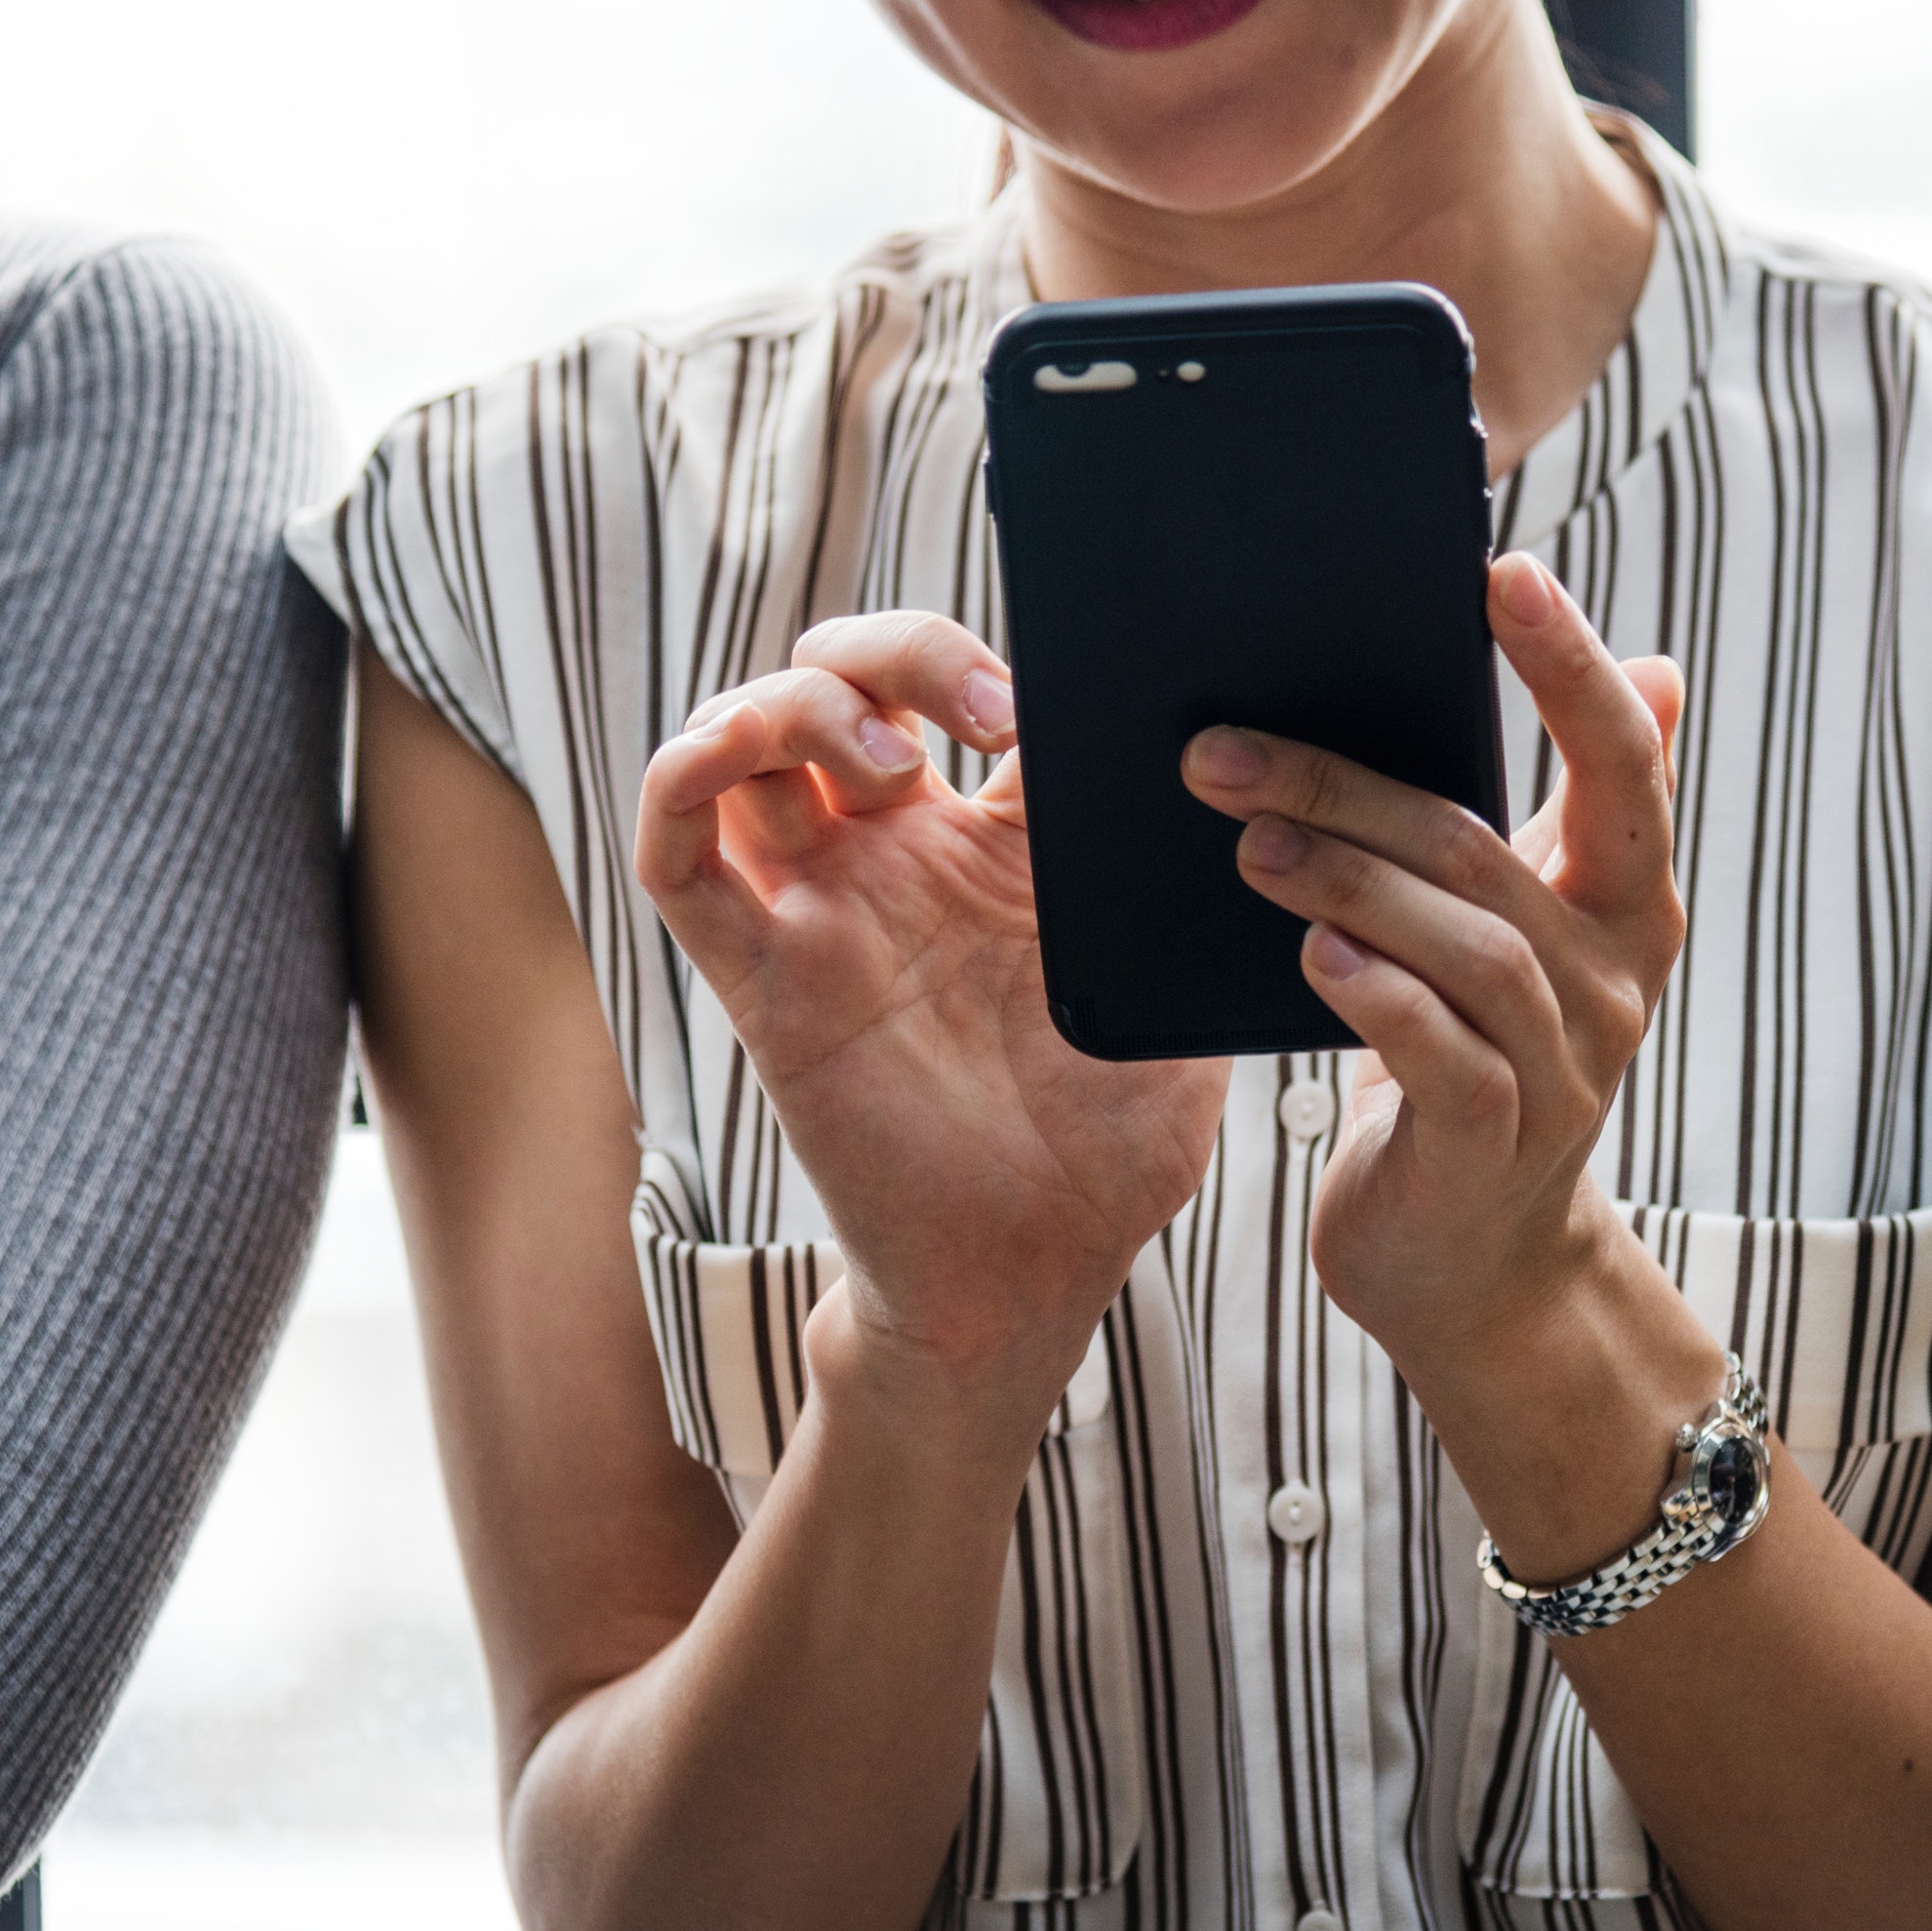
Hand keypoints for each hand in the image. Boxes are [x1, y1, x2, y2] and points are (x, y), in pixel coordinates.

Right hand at [633, 611, 1225, 1384]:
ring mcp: (821, 911)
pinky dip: (681, 778)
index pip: (958, 693)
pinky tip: (732, 758)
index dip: (988, 658)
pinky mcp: (761, 978)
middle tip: (984, 712)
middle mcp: (894, 862)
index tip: (1054, 697)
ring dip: (798, 704)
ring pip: (748, 741)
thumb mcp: (1174, 1002)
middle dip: (894, 652)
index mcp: (996, 851)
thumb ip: (1187, 904)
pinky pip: (677, 855)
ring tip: (890, 762)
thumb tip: (1254, 803)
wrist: (1030, 1278)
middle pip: (839, 681)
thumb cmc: (1105, 1152)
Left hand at [1181, 555, 1686, 1384]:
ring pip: (1458, 943)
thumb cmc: (1480, 1059)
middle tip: (1225, 746)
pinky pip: (1435, 1048)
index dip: (1569, 665)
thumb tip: (1655, 665)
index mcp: (1625, 903)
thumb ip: (1567, 811)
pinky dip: (1371, 991)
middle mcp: (1612, 977)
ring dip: (1341, 880)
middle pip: (1483, 848)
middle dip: (1349, 784)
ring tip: (1243, 840)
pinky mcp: (1491, 1142)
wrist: (1473, 1261)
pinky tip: (1310, 953)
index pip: (1623, 761)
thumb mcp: (1534, 929)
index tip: (1502, 573)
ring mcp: (1561, 1067)